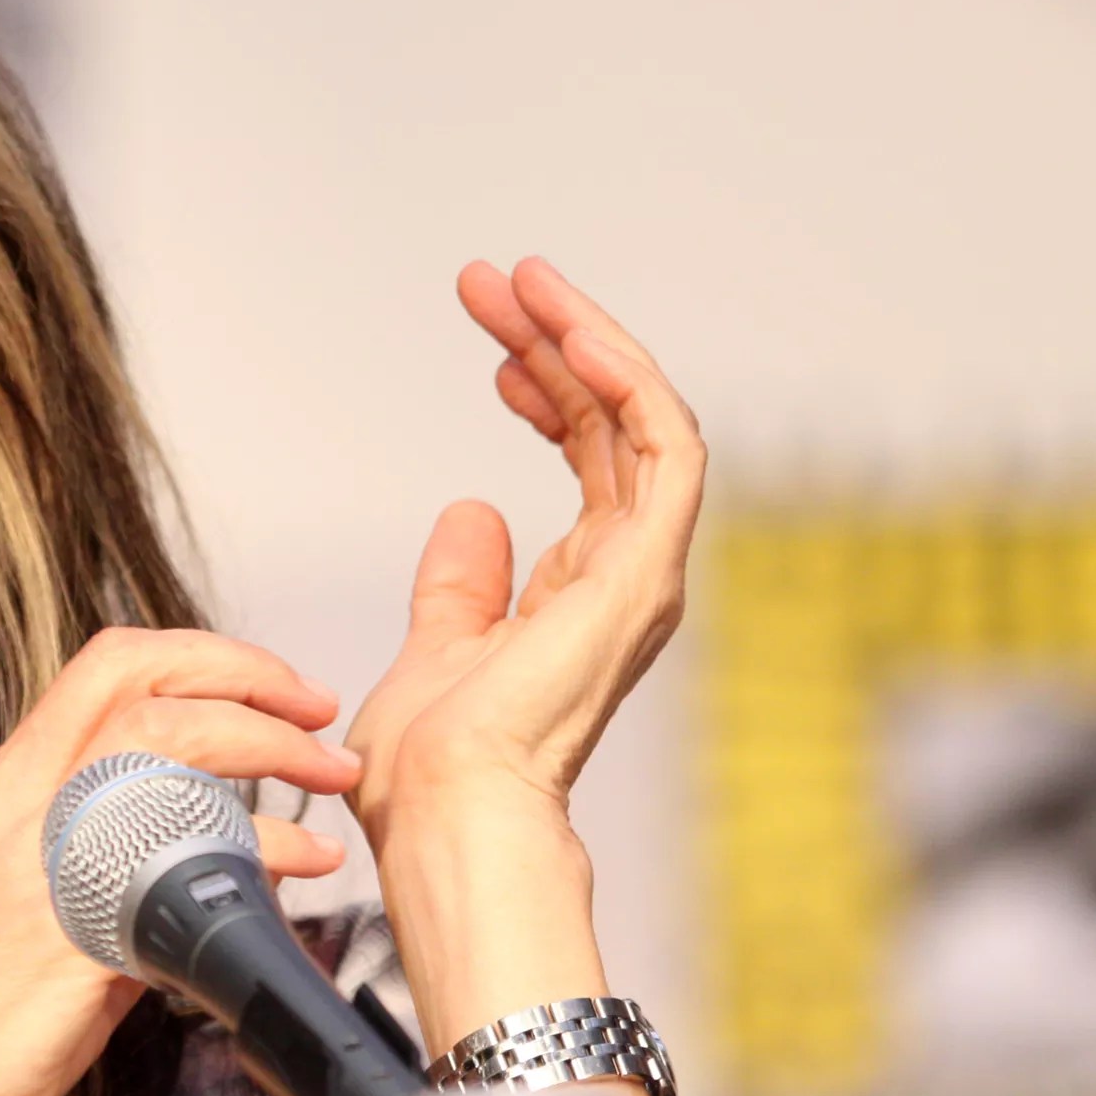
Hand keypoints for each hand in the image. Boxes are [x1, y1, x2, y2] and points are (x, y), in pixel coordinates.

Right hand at [0, 627, 359, 1095]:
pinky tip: (295, 871)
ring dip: (270, 745)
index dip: (203, 656)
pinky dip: (262, 847)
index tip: (268, 687)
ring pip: (164, 741)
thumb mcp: (10, 913)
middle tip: (314, 713)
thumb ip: (88, 866)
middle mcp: (14, 811)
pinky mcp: (71, 937)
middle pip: (141, 678)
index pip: (104, 666)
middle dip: (250, 675)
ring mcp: (39, 866)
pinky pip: (180, 857)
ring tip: (327, 778)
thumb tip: (179, 860)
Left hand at [348, 258, 706, 845]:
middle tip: (500, 283)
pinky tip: (573, 333)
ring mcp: (643, 575)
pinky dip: (627, 381)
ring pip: (645, 421)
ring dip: (590, 341)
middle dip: (562, 342)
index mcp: (587, 593)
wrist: (442, 812)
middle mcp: (629, 577)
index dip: (550, 386)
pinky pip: (664, 450)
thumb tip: (470, 514)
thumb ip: (462, 586)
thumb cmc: (432, 768)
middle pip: (616, 426)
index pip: (590, 457)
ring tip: (525, 283)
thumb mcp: (437, 648)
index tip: (495, 342)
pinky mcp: (642, 574)